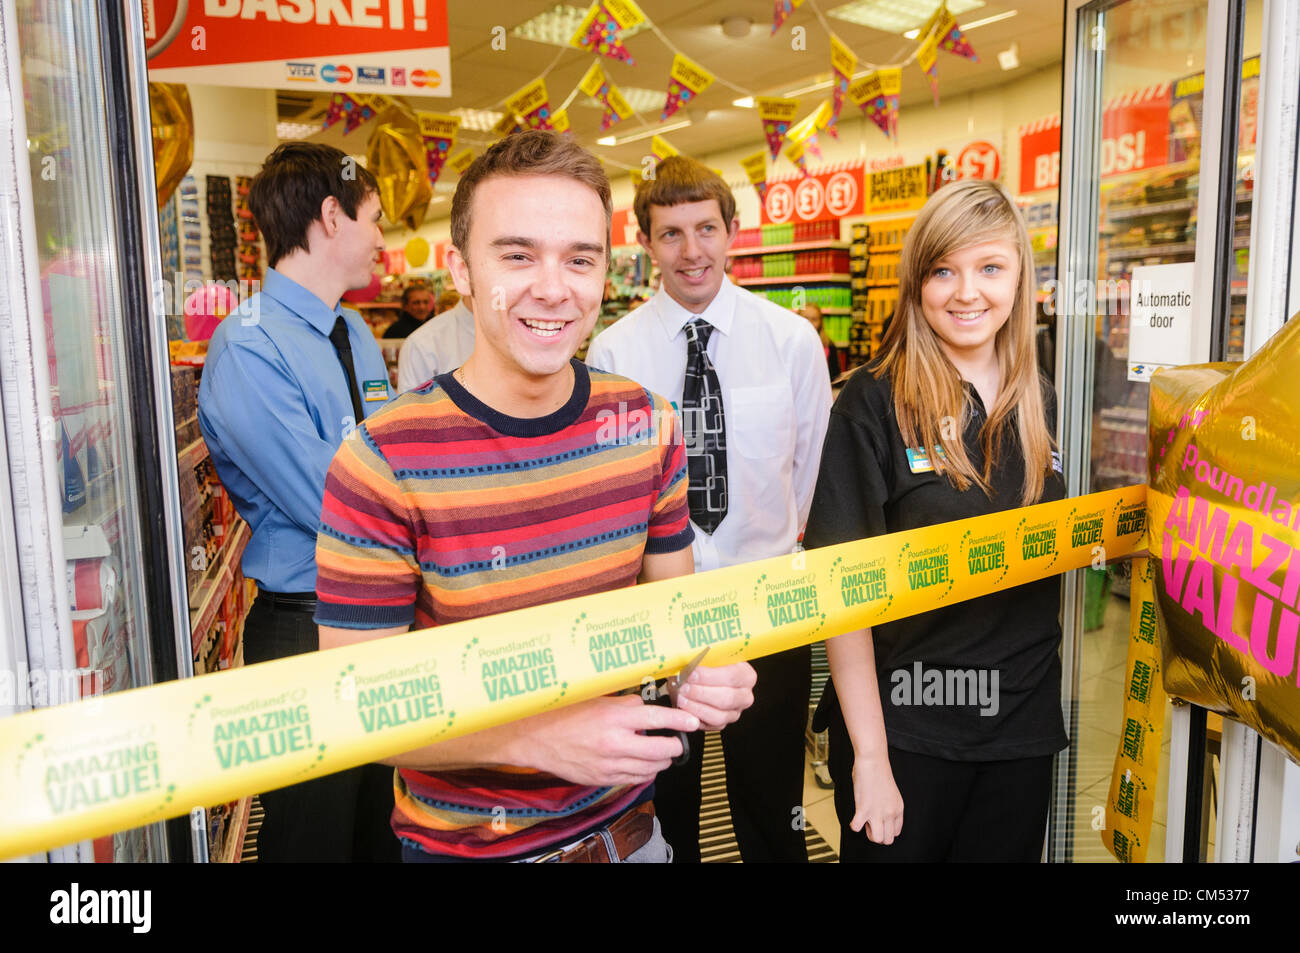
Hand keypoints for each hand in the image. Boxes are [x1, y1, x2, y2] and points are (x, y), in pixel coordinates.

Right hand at [522, 694, 699, 787]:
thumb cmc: (565, 714)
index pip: (657, 719)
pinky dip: (645, 772)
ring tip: (664, 752)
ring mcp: (609, 764)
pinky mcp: (603, 778)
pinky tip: (646, 765)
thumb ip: (626, 705)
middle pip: (660, 749)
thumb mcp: (598, 700)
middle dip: (675, 746)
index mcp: (614, 718)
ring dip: (662, 761)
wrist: (537, 738)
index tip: (692, 721)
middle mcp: (614, 743)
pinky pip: (634, 779)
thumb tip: (649, 707)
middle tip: (678, 741)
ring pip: (650, 767)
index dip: (680, 720)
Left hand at [676, 661, 755, 730]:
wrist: (703, 679)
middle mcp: (744, 696)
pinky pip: (709, 725)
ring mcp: (734, 712)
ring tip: (680, 698)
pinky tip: (683, 708)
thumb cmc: (707, 665)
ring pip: (718, 715)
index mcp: (746, 675)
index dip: (710, 676)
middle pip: (726, 698)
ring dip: (696, 707)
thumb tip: (689, 658)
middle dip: (701, 693)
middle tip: (683, 687)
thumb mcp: (709, 656)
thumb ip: (703, 657)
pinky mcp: (722, 724)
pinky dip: (694, 717)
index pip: (732, 676)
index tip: (691, 673)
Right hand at [850, 752, 903, 844]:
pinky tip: (854, 817)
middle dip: (877, 834)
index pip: (896, 832)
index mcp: (899, 808)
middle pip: (887, 839)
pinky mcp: (864, 809)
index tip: (879, 822)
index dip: (885, 829)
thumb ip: (888, 805)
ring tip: (864, 821)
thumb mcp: (891, 791)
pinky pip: (857, 828)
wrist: (872, 760)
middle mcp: (890, 813)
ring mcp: (878, 812)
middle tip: (870, 822)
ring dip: (868, 833)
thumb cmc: (879, 771)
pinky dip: (854, 825)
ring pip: (877, 839)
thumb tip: (879, 814)